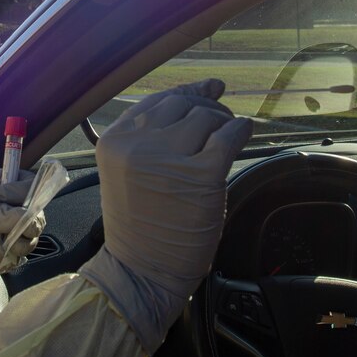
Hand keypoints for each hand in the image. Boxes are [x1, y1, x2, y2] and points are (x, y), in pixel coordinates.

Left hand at [0, 168, 43, 277]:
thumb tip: (23, 219)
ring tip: (8, 241)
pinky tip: (2, 253)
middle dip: (34, 219)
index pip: (30, 186)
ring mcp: (0, 234)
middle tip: (20, 226)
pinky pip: (17, 259)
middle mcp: (4, 210)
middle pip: (36, 213)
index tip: (24, 202)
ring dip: (27, 239)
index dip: (33, 193)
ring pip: (31, 237)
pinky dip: (16, 257)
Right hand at [80, 79, 251, 352]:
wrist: (143, 269)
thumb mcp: (129, 169)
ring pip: (206, 117)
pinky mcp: (200, 176)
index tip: (209, 92)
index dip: (188, 94)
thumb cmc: (140, 221)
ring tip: (226, 137)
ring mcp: (168, 159)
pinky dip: (240, 131)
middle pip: (182, 104)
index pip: (157, 99)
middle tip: (219, 126)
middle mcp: (136, 145)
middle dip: (206, 110)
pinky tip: (242, 135)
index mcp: (114, 141)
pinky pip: (228, 136)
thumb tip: (210, 87)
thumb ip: (157, 132)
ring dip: (222, 122)